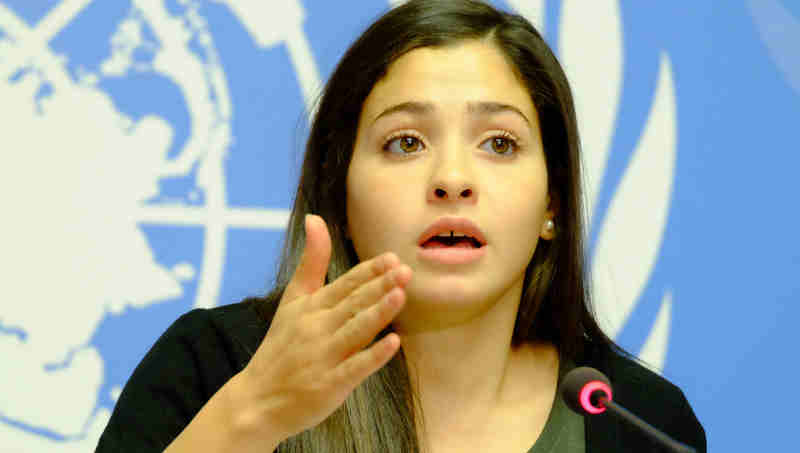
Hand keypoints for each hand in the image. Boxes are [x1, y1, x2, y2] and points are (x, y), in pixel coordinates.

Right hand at [236, 214, 410, 441]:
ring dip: (378, 313)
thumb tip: (315, 218)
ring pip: (355, 330)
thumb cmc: (282, 346)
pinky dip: (373, 356)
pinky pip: (355, 368)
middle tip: (405, 271)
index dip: (368, 271)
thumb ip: (311, 261)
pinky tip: (394, 343)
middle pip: (353, 304)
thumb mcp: (292, 299)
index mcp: (311, 307)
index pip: (344, 285)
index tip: (391, 258)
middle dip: (380, 286)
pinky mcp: (329, 385)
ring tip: (400, 295)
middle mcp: (317, 328)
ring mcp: (323, 357)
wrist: (256, 400)